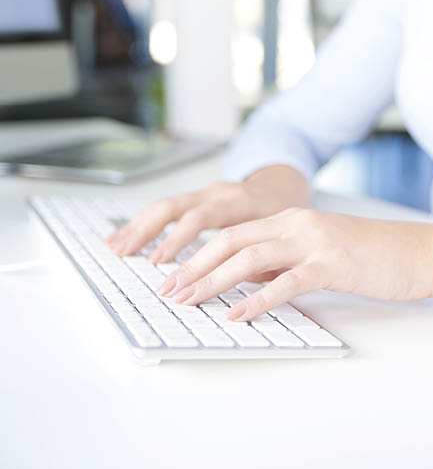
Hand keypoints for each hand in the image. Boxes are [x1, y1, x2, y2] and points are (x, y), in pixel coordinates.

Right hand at [105, 166, 309, 261]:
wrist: (282, 185)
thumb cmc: (282, 213)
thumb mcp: (280, 233)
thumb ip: (263, 256)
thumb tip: (247, 283)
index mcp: (236, 200)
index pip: (202, 217)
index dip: (179, 239)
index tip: (161, 261)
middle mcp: (214, 193)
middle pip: (174, 207)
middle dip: (147, 231)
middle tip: (126, 254)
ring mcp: (202, 194)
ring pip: (164, 206)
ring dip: (137, 226)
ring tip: (114, 247)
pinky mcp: (195, 199)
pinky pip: (165, 209)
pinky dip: (143, 223)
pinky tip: (124, 238)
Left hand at [156, 208, 432, 320]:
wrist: (415, 252)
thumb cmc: (367, 256)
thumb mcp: (315, 253)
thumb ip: (280, 261)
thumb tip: (243, 280)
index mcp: (289, 220)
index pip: (232, 234)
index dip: (199, 255)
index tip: (174, 277)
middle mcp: (295, 225)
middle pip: (231, 241)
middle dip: (195, 267)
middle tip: (170, 291)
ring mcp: (312, 242)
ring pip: (250, 258)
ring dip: (214, 281)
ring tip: (190, 302)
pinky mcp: (331, 265)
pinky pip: (286, 282)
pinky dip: (257, 299)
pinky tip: (237, 314)